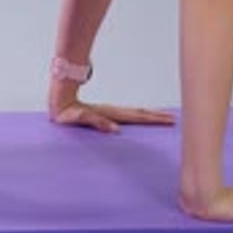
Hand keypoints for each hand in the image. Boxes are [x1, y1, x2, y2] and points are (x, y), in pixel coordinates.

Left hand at [50, 97, 174, 133]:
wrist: (59, 101)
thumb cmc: (67, 113)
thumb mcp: (80, 118)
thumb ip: (96, 122)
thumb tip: (115, 130)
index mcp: (111, 114)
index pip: (137, 116)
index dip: (153, 119)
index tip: (169, 120)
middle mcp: (113, 111)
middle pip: (139, 113)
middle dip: (157, 117)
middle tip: (173, 119)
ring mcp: (111, 112)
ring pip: (135, 113)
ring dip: (150, 115)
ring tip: (164, 117)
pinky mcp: (106, 115)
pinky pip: (128, 116)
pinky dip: (139, 117)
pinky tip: (144, 119)